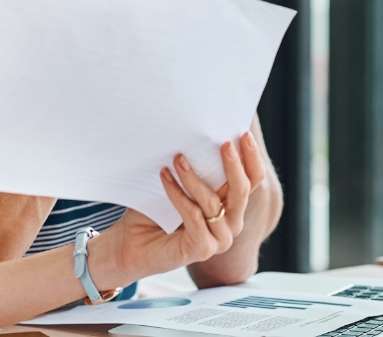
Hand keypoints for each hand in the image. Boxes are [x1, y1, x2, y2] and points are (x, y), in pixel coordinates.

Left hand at [88, 132, 267, 287]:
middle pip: (242, 191)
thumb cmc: (153, 212)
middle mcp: (230, 224)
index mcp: (229, 206)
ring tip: (177, 158)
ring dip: (193, 177)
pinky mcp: (203, 248)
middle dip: (233, 165)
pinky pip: (193, 214)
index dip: (251, 158)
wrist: (130, 244)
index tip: (243, 135)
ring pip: (212, 201)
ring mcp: (219, 239)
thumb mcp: (178, 184)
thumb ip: (194, 168)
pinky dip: (177, 193)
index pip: (251, 181)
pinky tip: (164, 177)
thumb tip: (195, 136)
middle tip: (223, 143)